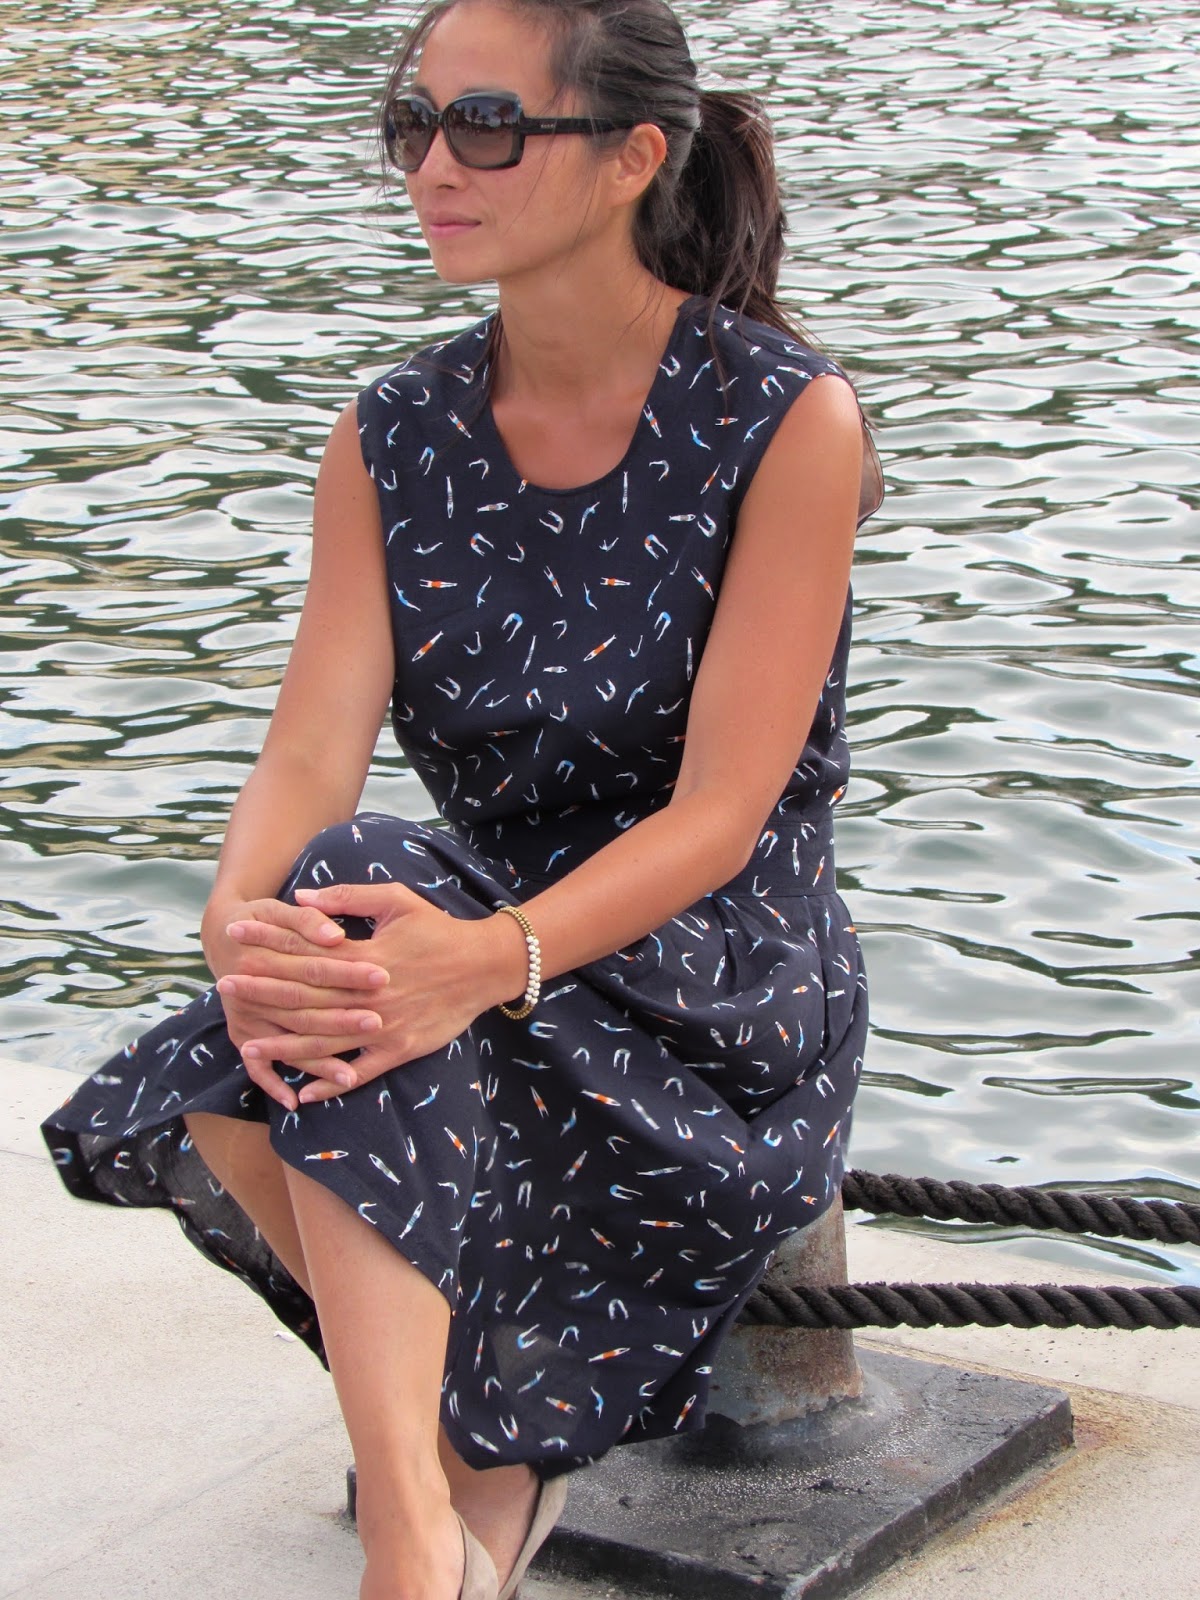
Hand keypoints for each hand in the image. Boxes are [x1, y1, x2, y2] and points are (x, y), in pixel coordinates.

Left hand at [234, 882, 526, 1105]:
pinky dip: (331, 1085)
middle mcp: (368, 995)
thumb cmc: (439, 929)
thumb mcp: (397, 901)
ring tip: (247, 1044)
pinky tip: (302, 1094)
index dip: (267, 943)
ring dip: (284, 1044)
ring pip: (324, 1041)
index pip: (305, 950)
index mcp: (365, 956)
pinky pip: (360, 1072)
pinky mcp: (400, 1050)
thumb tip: (302, 897)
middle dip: (262, 991)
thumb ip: (348, 897)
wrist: (486, 965)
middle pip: (305, 996)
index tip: (236, 938)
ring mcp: (383, 1026)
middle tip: (225, 987)